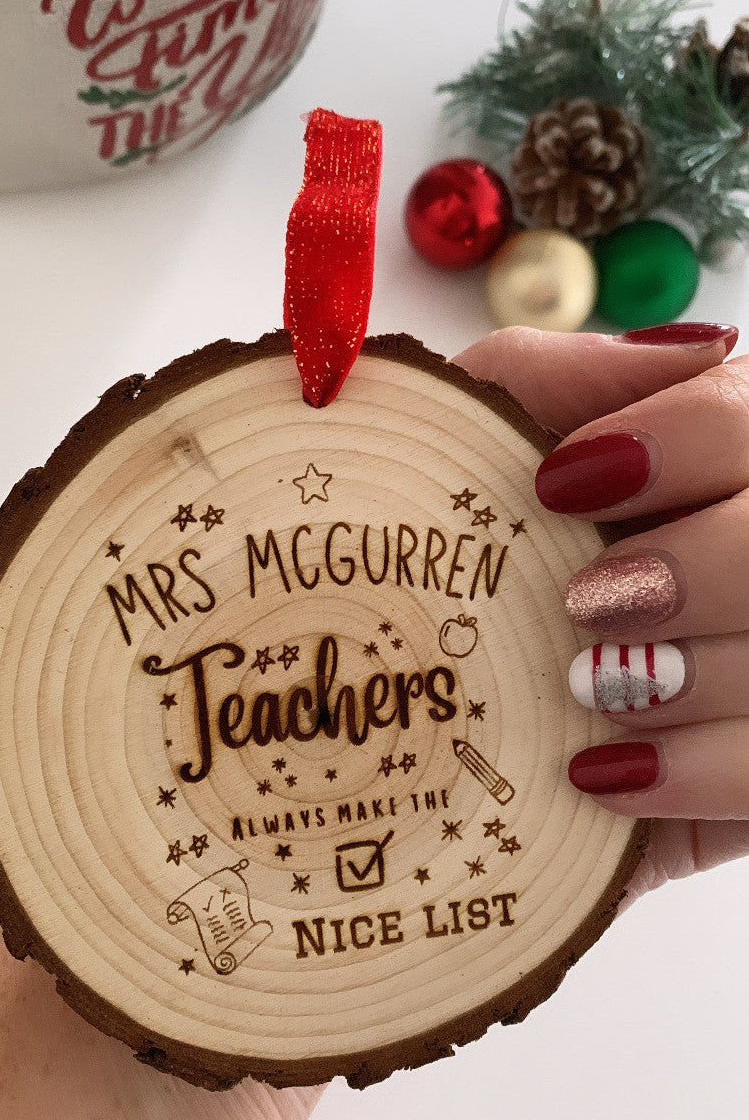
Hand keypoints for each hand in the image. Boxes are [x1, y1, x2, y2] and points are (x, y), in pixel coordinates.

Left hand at [453, 322, 746, 904]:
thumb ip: (564, 373)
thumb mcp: (473, 437)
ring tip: (583, 688)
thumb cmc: (451, 550)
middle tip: (585, 602)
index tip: (561, 483)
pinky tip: (599, 771)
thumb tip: (696, 346)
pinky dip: (695, 772)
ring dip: (687, 680)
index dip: (682, 441)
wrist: (403, 712)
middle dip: (698, 568)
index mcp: (715, 459)